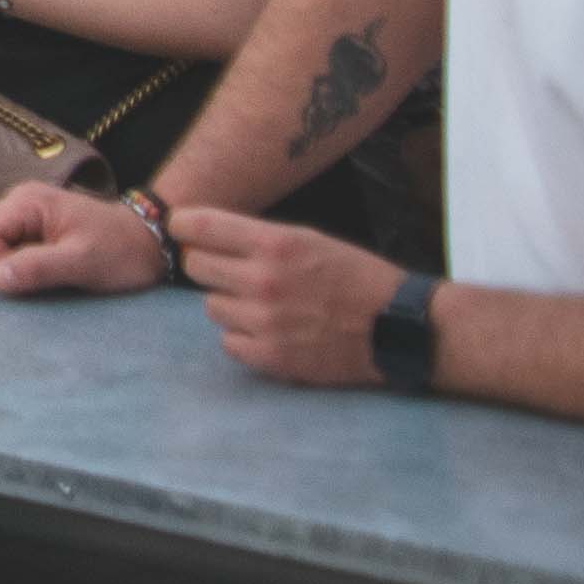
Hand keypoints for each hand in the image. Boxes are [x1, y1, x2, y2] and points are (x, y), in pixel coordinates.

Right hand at [0, 177, 167, 296]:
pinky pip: (8, 249)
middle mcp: (19, 202)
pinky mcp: (32, 229)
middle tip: (38, 280)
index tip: (26, 282)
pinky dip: (21, 266)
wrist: (152, 243)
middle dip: (0, 265)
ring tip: (46, 275)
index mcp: (27, 202)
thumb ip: (38, 267)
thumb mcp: (84, 262)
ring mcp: (25, 215)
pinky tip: (46, 272)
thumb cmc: (122, 251)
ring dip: (12, 267)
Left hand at [177, 203, 399, 383]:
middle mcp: (263, 280)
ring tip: (264, 305)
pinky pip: (228, 342)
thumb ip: (255, 237)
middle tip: (235, 272)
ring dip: (230, 304)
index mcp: (274, 243)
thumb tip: (200, 231)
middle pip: (195, 266)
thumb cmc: (355, 276)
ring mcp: (265, 321)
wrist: (399, 326)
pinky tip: (269, 331)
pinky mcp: (272, 357)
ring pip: (210, 306)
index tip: (183, 230)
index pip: (196, 225)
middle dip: (210, 266)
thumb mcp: (308, 239)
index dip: (184, 226)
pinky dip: (243, 338)